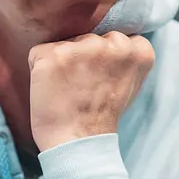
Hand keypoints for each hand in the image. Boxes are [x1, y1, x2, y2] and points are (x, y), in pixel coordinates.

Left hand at [27, 32, 153, 151]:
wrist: (78, 142)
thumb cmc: (100, 117)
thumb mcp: (129, 84)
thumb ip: (124, 59)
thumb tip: (109, 40)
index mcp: (138, 51)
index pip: (118, 37)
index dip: (106, 59)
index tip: (103, 79)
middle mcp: (114, 43)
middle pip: (90, 37)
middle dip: (84, 57)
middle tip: (84, 87)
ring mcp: (83, 47)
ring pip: (65, 43)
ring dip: (62, 61)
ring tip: (68, 88)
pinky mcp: (54, 54)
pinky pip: (39, 53)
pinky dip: (40, 69)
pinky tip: (52, 88)